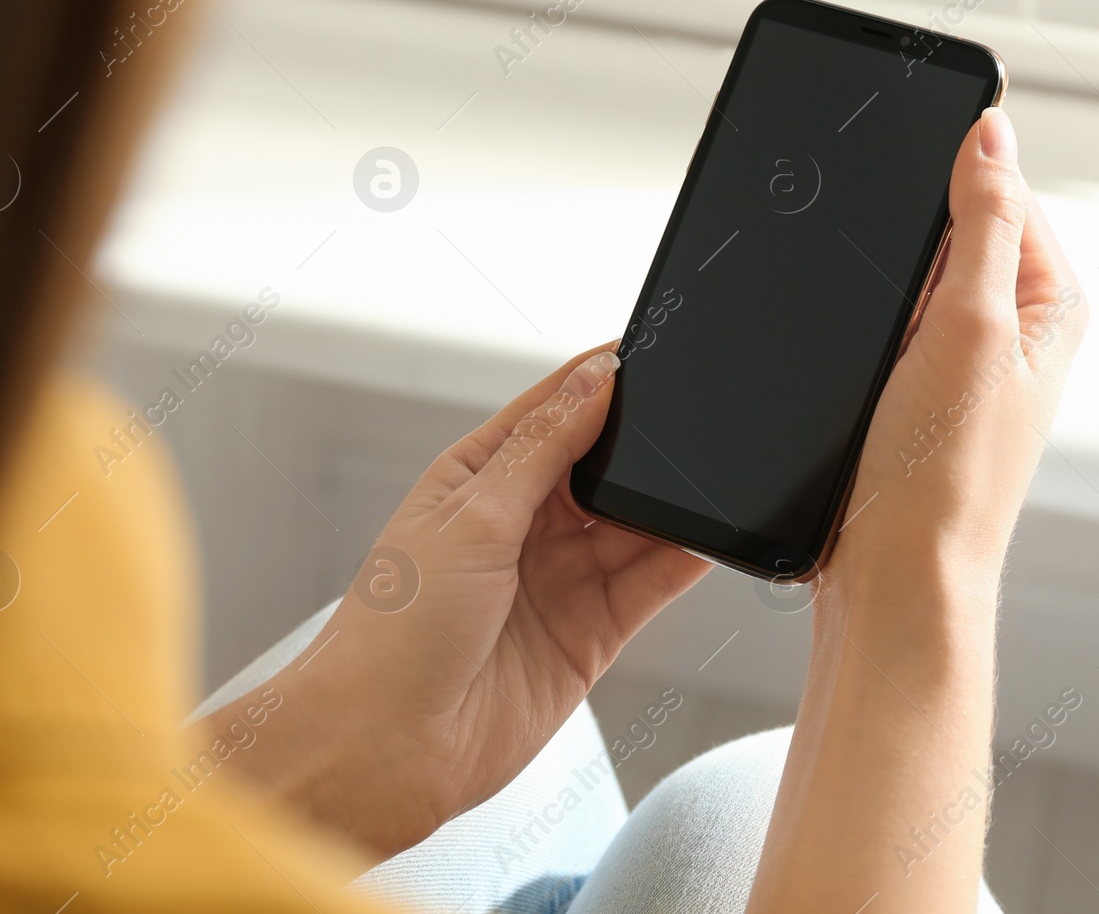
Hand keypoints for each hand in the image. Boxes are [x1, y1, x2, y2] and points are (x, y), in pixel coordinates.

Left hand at [224, 347, 710, 857]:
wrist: (386, 748)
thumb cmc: (393, 633)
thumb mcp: (470, 517)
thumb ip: (543, 449)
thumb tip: (596, 379)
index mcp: (476, 478)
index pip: (551, 409)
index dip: (600, 380)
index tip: (651, 349)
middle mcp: (520, 524)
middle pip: (601, 464)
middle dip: (644, 443)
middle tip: (693, 417)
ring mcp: (558, 578)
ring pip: (634, 522)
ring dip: (670, 501)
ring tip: (712, 474)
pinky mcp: (591, 632)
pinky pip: (651, 582)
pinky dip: (685, 558)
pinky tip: (713, 533)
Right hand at [747, 109, 1086, 913]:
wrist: (894, 583)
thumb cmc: (939, 478)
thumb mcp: (968, 327)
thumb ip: (982, 222)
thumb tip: (989, 132)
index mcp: (1051, 304)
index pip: (1005, 188)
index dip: (949, 164)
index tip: (893, 147)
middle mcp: (1013, 330)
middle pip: (953, 229)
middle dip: (904, 224)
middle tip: (861, 238)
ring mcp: (960, 363)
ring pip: (909, 277)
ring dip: (874, 275)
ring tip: (850, 302)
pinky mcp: (912, 394)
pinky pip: (882, 324)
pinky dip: (856, 319)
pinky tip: (834, 340)